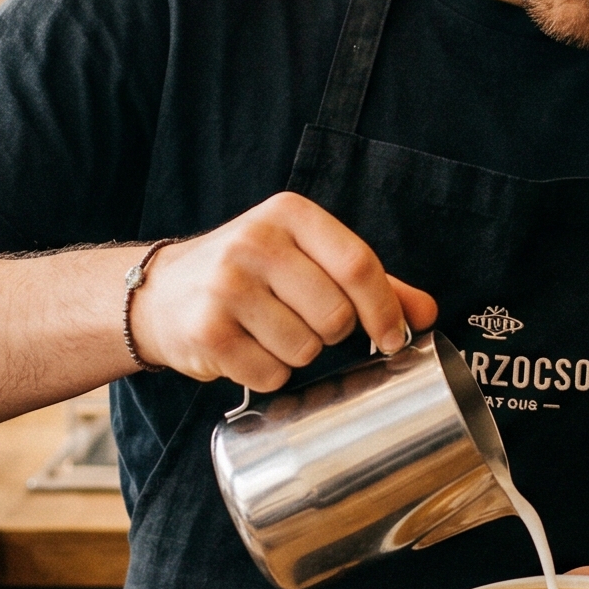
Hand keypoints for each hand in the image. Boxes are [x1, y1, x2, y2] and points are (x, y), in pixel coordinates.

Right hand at [127, 192, 437, 389]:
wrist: (162, 294)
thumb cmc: (249, 275)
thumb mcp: (306, 259)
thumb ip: (367, 281)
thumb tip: (427, 312)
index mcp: (289, 214)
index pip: (359, 265)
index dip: (385, 310)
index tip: (392, 338)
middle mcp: (255, 242)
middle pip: (336, 316)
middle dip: (332, 335)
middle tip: (304, 324)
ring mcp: (226, 286)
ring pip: (305, 350)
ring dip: (297, 355)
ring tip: (268, 333)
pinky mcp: (206, 330)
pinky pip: (269, 374)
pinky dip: (267, 374)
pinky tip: (246, 350)